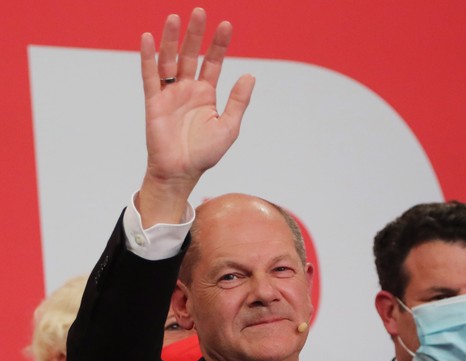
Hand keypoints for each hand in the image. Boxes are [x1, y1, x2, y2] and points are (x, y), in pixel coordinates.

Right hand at [138, 7, 254, 226]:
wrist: (181, 172)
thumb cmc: (205, 153)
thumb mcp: (229, 127)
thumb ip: (238, 101)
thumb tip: (250, 75)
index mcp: (206, 94)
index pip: (213, 63)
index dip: (219, 45)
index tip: (226, 25)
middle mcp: (188, 90)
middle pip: (192, 55)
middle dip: (196, 34)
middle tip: (200, 11)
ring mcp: (170, 94)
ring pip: (170, 60)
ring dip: (172, 39)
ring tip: (175, 17)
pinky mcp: (154, 102)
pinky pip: (150, 76)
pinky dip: (148, 57)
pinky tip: (147, 38)